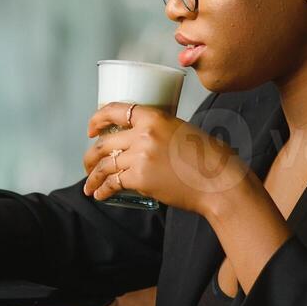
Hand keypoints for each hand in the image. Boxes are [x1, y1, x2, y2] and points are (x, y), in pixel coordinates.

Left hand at [82, 103, 248, 215]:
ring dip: (92, 177)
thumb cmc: (208, 159)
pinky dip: (102, 190)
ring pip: (104, 165)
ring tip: (89, 186)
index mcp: (154, 117)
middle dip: (90, 156)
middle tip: (88, 165)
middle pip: (104, 143)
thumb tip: (142, 140)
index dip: (96, 120)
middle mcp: (143, 134)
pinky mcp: (140, 179)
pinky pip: (112, 183)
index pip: (115, 110)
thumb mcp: (182, 130)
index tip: (91, 130)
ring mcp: (140, 156)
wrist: (218, 182)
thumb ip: (159, 131)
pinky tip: (100, 195)